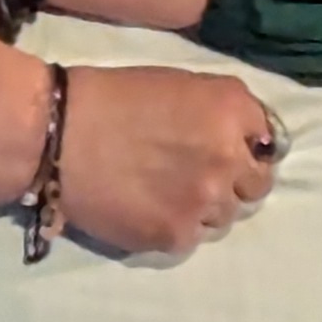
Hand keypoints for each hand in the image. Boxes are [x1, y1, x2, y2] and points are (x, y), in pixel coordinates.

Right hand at [57, 65, 282, 258]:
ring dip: (202, 206)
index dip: (243, 146)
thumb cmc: (110, 97)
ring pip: (224, 216)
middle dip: (230, 180)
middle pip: (255, 186)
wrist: (54, 133)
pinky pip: (193, 238)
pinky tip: (145, 208)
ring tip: (162, 192)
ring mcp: (205, 201)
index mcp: (229, 109)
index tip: (219, 148)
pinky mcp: (176, 235)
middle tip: (191, 174)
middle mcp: (229, 156)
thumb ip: (222, 111)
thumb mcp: (178, 84)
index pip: (266, 141)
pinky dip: (173, 226)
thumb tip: (250, 142)